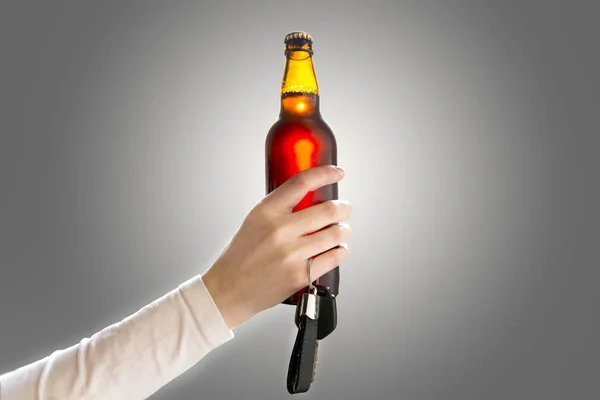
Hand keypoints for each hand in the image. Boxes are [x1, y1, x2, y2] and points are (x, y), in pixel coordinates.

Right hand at [202, 165, 352, 329]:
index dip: (325, 174)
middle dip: (344, 208)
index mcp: (266, 211)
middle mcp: (279, 230)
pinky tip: (337, 250)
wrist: (228, 290)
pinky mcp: (300, 275)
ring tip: (342, 231)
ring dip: (344, 231)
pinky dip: (341, 251)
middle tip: (345, 209)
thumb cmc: (241, 256)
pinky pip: (335, 257)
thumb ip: (280, 209)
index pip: (302, 182)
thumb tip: (311, 198)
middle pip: (328, 210)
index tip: (338, 173)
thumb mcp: (254, 221)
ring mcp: (291, 254)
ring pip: (336, 234)